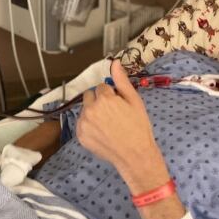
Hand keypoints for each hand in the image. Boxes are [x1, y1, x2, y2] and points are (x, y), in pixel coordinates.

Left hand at [77, 60, 169, 192]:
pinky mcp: (80, 136)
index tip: (119, 105)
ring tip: (108, 125)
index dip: (112, 95)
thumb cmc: (138, 127)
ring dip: (93, 112)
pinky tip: (102, 133)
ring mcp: (83, 123)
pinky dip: (89, 126)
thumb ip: (122, 81)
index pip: (102, 87)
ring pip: (85, 109)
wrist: (135, 155)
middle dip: (99, 101)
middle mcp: (90, 109)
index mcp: (104, 98)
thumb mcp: (134, 101)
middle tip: (113, 114)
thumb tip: (114, 62)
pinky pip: (82, 123)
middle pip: (90, 96)